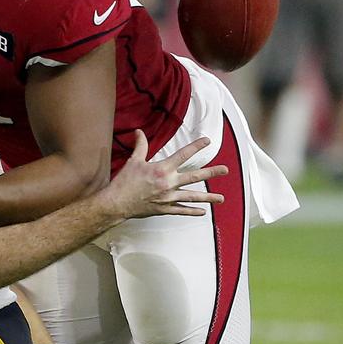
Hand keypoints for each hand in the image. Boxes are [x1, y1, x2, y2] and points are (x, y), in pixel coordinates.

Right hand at [104, 130, 227, 218]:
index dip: (196, 146)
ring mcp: (168, 198)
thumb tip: (139, 131)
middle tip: (225, 170)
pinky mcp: (164, 209)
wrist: (117, 203)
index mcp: (162, 169)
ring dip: (208, 197)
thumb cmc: (124, 182)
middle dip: (212, 172)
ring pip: (193, 196)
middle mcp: (169, 183)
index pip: (183, 154)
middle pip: (195, 177)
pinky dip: (193, 212)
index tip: (207, 141)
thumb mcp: (133, 161)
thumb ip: (140, 146)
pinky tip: (203, 212)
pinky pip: (182, 211)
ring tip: (221, 199)